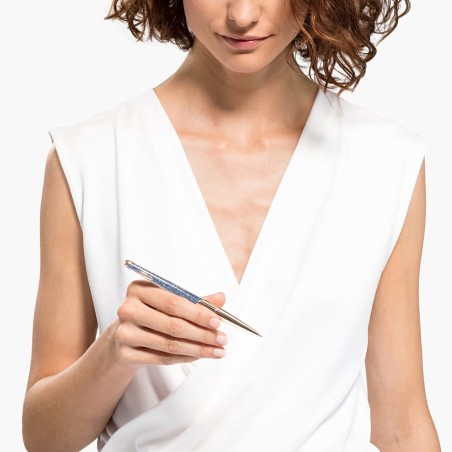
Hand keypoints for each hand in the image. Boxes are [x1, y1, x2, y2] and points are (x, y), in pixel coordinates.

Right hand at [112, 280, 227, 367]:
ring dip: (198, 349)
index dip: (198, 313)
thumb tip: (221, 298)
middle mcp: (128, 310)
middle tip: (222, 339)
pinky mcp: (125, 354)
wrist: (126, 335)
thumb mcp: (171, 302)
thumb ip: (196, 300)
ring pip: (169, 344)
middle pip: (172, 324)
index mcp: (139, 289)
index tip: (218, 322)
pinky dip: (185, 358)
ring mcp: (124, 333)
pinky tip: (200, 356)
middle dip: (202, 334)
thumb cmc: (153, 313)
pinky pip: (162, 358)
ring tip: (217, 350)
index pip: (173, 302)